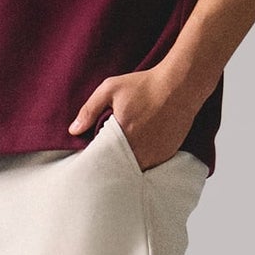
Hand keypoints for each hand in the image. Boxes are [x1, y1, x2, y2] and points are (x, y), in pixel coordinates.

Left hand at [68, 69, 198, 172]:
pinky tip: (140, 151)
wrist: (180, 85)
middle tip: (104, 159)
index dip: (95, 159)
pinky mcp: (167, 155)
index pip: (101, 159)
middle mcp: (139, 150)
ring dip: (127, 165)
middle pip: (118, 168)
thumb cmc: (145, 85)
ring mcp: (155, 155)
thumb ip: (89, 109)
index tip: (90, 157)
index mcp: (122, 136)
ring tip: (122, 154)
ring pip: (135, 169)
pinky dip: (143, 162)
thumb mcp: (110, 89)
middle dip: (110, 165)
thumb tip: (73, 129)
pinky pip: (150, 166)